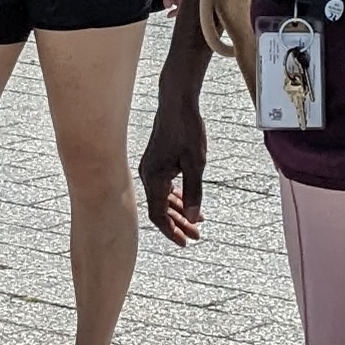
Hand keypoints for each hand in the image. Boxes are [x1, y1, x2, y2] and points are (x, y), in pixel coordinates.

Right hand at [138, 74, 207, 245]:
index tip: (184, 242)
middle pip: (160, 209)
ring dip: (179, 211)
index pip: (157, 214)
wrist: (177, 102)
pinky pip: (164, 186)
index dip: (170, 230)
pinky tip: (189, 203)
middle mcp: (147, 175)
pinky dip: (176, 197)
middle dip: (178, 224)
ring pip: (163, 198)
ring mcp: (151, 168)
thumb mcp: (196, 163)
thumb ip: (194, 192)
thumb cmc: (186, 129)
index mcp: (153, 177)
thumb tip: (195, 219)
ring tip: (197, 223)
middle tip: (195, 236)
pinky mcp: (156, 162)